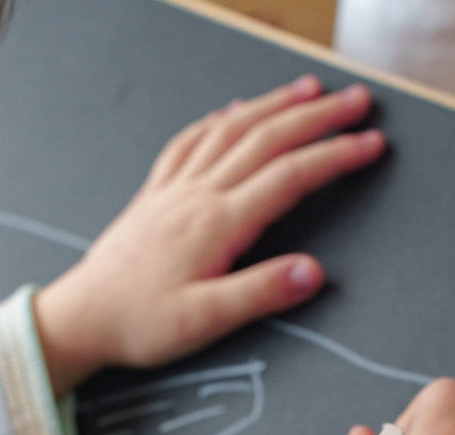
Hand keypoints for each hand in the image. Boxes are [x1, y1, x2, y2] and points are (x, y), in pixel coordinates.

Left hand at [33, 75, 383, 390]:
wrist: (82, 317)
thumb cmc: (139, 324)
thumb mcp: (205, 321)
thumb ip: (260, 293)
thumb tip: (313, 272)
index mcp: (218, 223)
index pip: (291, 177)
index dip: (335, 156)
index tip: (372, 143)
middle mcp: (198, 194)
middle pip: (268, 139)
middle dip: (318, 116)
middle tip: (358, 100)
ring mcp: (175, 188)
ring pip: (232, 129)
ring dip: (274, 105)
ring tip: (309, 91)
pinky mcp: (155, 195)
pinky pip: (191, 141)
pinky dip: (220, 120)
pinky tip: (231, 112)